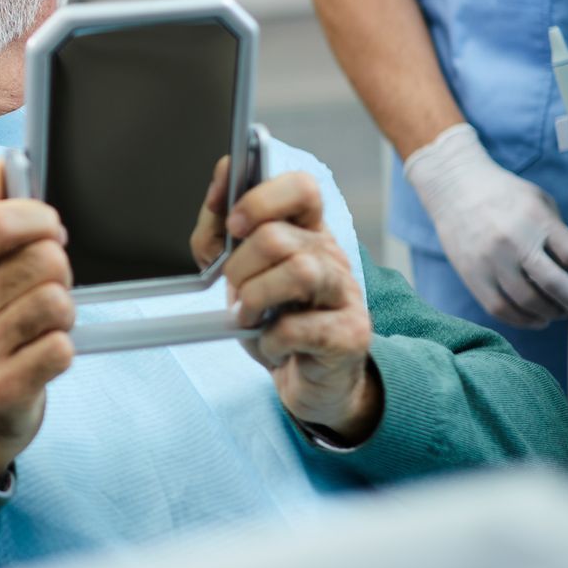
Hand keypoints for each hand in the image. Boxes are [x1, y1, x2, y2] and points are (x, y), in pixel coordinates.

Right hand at [0, 161, 77, 484]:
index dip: (41, 219)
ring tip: (41, 327)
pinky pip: (62, 347)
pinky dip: (63, 351)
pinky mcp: (4, 386)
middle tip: (42, 293)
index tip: (51, 232)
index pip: (1, 221)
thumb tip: (5, 162)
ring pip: (59, 302)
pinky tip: (42, 356)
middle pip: (46, 260)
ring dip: (64, 316)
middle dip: (59, 274)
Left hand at [203, 168, 378, 440]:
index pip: (301, 188)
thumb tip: (218, 190)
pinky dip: (271, 339)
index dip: (262, 198)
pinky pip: (299, 327)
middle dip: (240, 267)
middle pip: (278, 236)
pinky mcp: (350, 335)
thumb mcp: (237, 273)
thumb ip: (218, 233)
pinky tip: (274, 344)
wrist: (308, 379)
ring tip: (250, 317)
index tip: (233, 225)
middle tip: (237, 291)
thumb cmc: (273, 320)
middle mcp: (331, 256)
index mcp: (306, 233)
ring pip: (299, 272)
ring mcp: (346, 294)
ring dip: (255, 298)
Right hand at [404, 123, 567, 328]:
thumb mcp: (540, 202)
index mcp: (536, 219)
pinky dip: (523, 320)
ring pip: (528, 302)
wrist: (453, 188)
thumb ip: (560, 235)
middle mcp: (513, 241)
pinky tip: (536, 318)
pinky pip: (500, 308)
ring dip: (552, 314)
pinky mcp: (471, 274)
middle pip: (554, 285)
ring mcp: (489, 260)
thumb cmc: (505, 195)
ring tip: (561, 314)